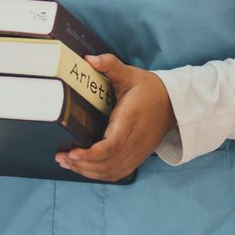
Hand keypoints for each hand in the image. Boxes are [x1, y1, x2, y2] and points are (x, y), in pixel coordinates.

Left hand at [57, 53, 174, 181]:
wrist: (174, 104)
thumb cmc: (150, 89)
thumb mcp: (130, 73)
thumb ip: (110, 64)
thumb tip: (90, 59)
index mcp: (129, 121)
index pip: (111, 145)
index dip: (91, 154)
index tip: (72, 152)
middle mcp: (134, 141)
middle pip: (107, 163)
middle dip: (82, 165)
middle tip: (61, 157)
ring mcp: (137, 152)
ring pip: (111, 171)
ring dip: (88, 172)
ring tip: (68, 163)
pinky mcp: (138, 156)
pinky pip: (118, 173)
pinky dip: (100, 175)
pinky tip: (85, 169)